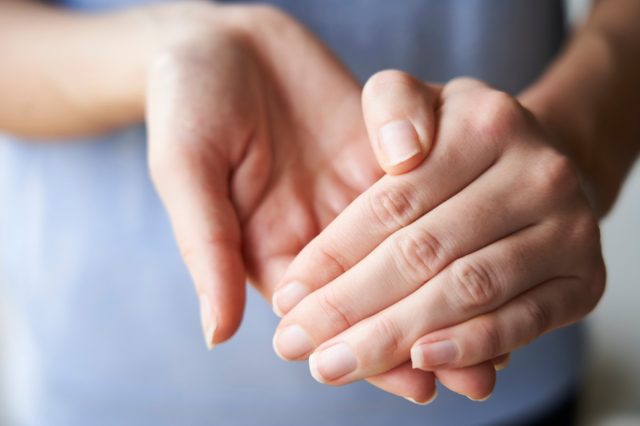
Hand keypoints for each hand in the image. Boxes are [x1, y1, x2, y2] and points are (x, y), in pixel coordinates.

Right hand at [146, 4, 490, 402]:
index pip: (327, 316)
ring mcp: (356, 193)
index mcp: (270, 249)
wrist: (222, 42)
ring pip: (412, 254)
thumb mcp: (187, 170)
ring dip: (451, 292)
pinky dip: (455, 221)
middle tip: (477, 379)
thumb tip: (216, 333)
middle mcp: (321, 232)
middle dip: (425, 333)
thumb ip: (206, 246)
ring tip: (499, 339)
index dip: (369, 351)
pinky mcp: (383, 154)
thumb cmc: (188, 103)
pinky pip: (425, 191)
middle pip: (380, 297)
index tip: (417, 386)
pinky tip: (493, 246)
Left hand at [272, 71, 605, 399]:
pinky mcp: (584, 280)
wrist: (544, 165)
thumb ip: (394, 106)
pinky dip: (469, 345)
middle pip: (424, 253)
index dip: (334, 254)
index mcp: (485, 125)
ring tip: (334, 364)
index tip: (288, 295)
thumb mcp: (424, 100)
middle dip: (349, 306)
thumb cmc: (462, 139)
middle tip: (295, 342)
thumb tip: (398, 153)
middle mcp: (535, 176)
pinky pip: (524, 321)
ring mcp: (567, 230)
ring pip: (466, 292)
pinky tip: (419, 364)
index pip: (393, 203)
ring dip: (393, 337)